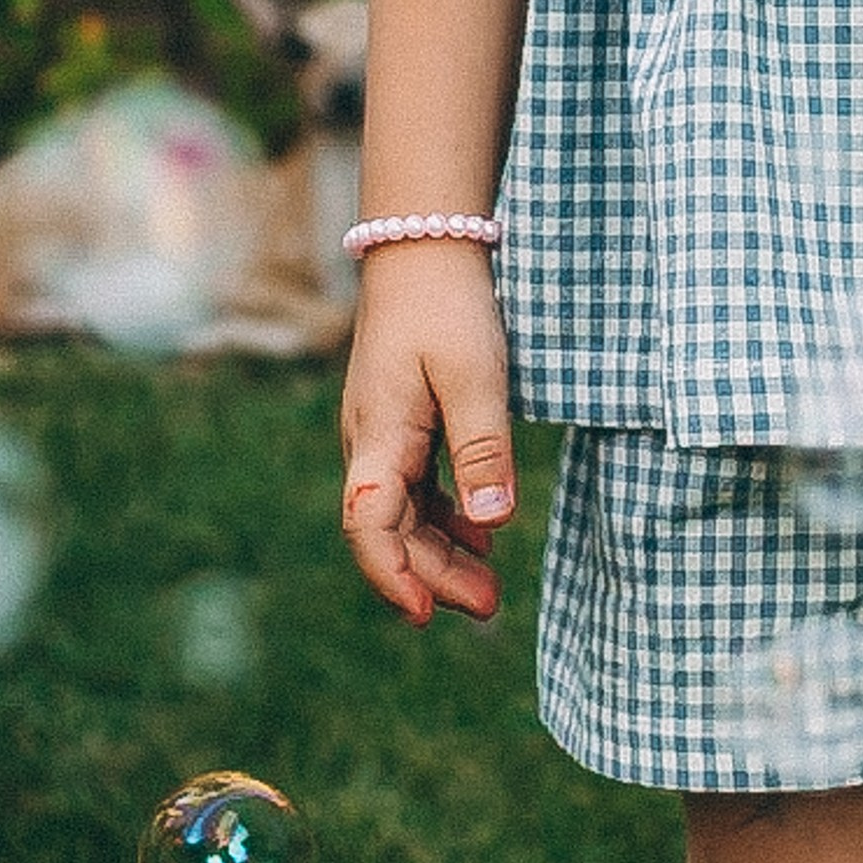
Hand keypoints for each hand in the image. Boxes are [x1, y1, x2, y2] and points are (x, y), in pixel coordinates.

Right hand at [339, 242, 516, 626]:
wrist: (424, 248)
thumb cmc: (448, 308)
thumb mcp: (476, 376)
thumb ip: (483, 448)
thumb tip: (492, 524)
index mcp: (379, 436)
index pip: (370, 525)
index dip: (393, 575)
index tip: (424, 615)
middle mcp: (371, 443)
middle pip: (390, 529)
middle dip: (432, 574)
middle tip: (487, 606)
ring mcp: (384, 434)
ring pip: (404, 512)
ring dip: (440, 550)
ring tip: (487, 585)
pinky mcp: (402, 423)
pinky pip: (415, 486)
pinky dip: (445, 515)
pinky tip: (478, 533)